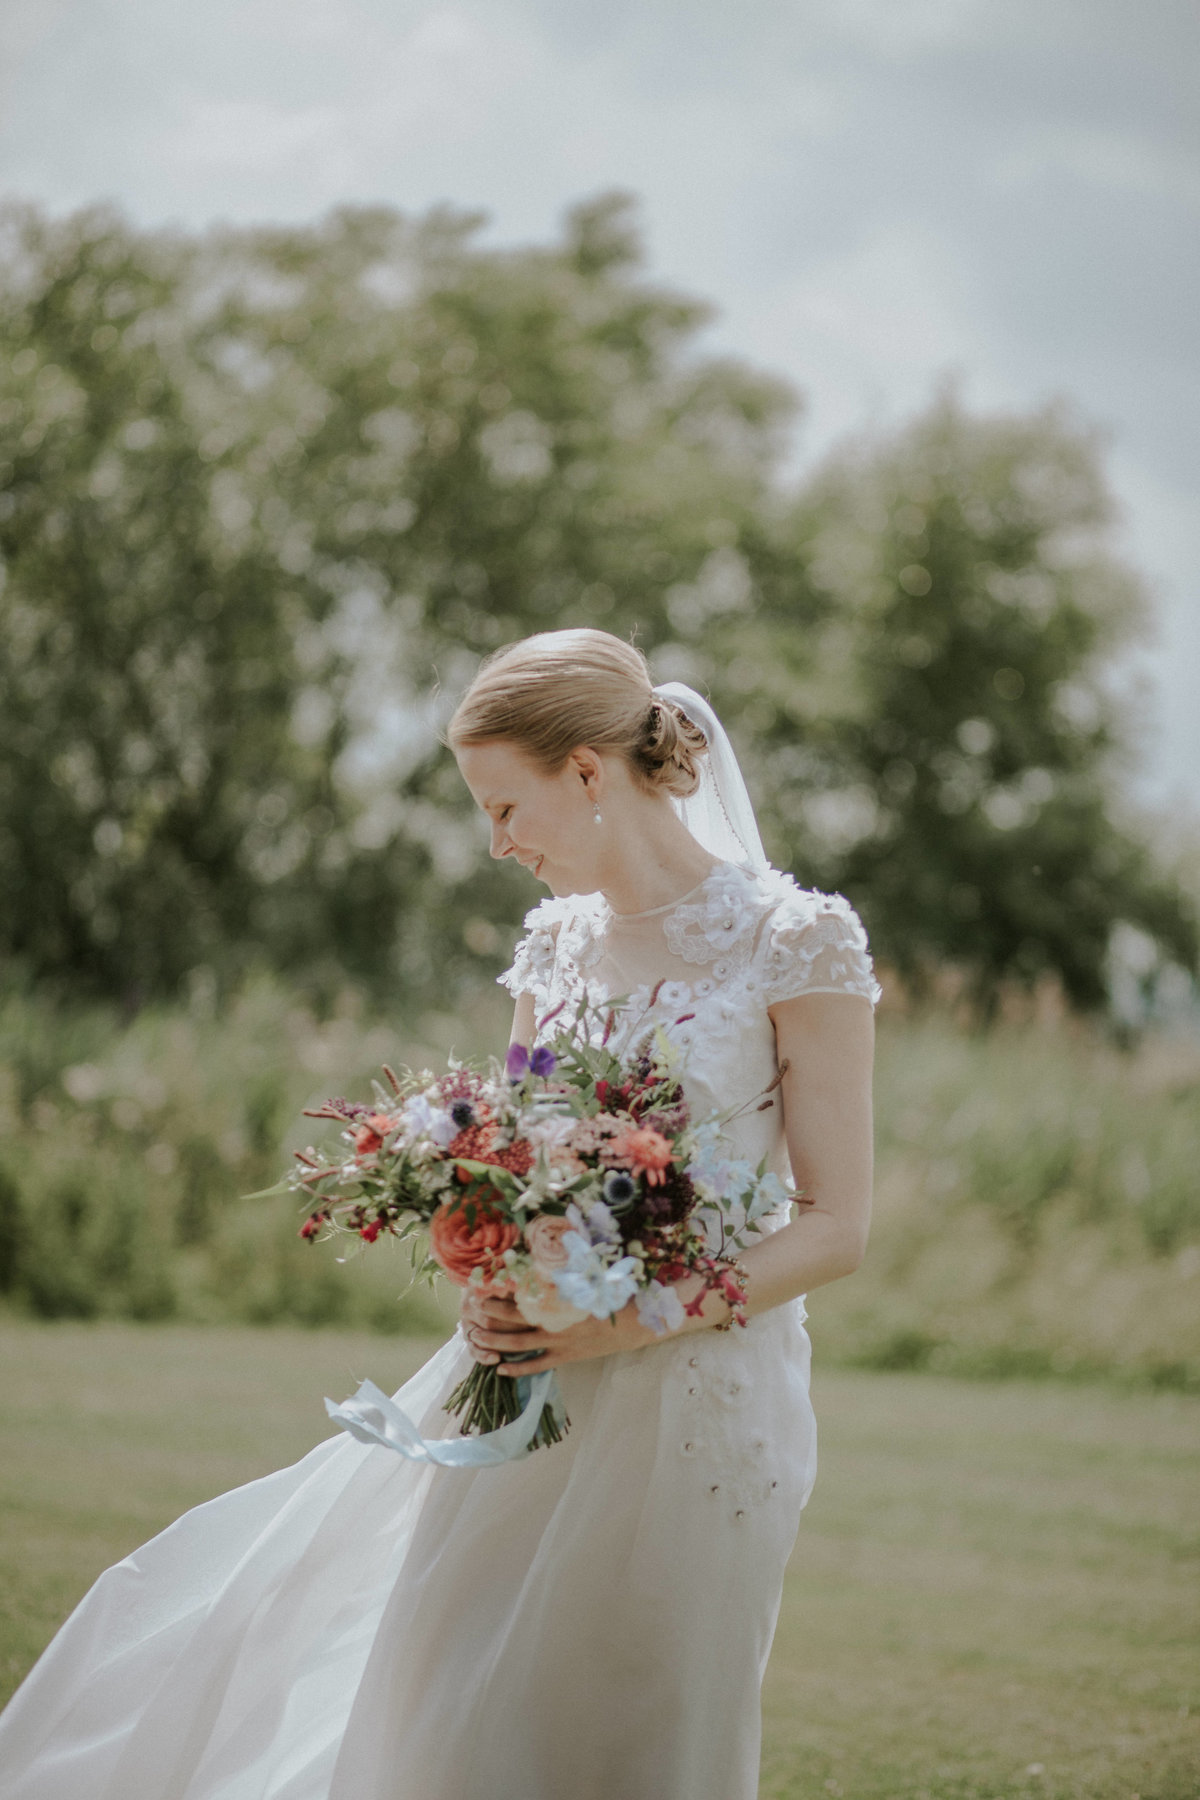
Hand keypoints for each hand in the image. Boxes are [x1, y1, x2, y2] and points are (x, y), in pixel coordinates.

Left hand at [459, 1286, 654, 1376]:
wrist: (635, 1324)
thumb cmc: (612, 1294)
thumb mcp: (589, 1276)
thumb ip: (565, 1272)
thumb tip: (547, 1254)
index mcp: (558, 1297)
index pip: (522, 1293)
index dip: (501, 1290)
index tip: (484, 1283)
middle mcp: (554, 1320)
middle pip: (514, 1318)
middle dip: (491, 1314)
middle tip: (473, 1309)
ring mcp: (559, 1341)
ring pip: (519, 1343)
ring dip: (495, 1341)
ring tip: (476, 1338)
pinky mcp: (566, 1357)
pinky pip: (536, 1364)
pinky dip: (518, 1368)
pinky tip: (501, 1369)